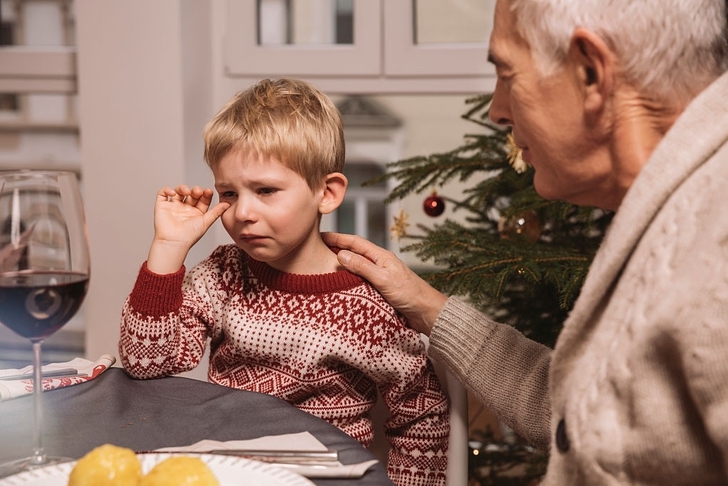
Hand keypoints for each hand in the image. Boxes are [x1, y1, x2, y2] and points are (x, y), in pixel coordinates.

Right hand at [147, 185, 229, 273]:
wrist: (174, 242)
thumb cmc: (189, 236)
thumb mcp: (206, 222)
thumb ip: (216, 212)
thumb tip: (228, 203)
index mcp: (196, 213)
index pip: (202, 199)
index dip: (205, 194)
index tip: (208, 192)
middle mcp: (185, 209)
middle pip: (191, 193)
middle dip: (195, 190)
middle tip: (198, 191)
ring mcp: (174, 207)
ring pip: (179, 191)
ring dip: (183, 188)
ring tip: (187, 191)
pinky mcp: (162, 206)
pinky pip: (163, 193)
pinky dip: (167, 189)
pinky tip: (173, 193)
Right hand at [323, 232, 447, 334]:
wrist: (427, 312)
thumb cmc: (410, 294)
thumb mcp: (383, 279)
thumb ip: (362, 267)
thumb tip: (341, 254)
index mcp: (381, 257)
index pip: (355, 243)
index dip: (338, 238)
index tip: (320, 236)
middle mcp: (380, 264)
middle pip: (354, 253)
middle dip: (336, 249)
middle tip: (317, 249)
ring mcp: (380, 276)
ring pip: (357, 267)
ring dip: (342, 265)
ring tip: (324, 266)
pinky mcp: (381, 289)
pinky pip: (360, 281)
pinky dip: (349, 280)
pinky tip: (341, 285)